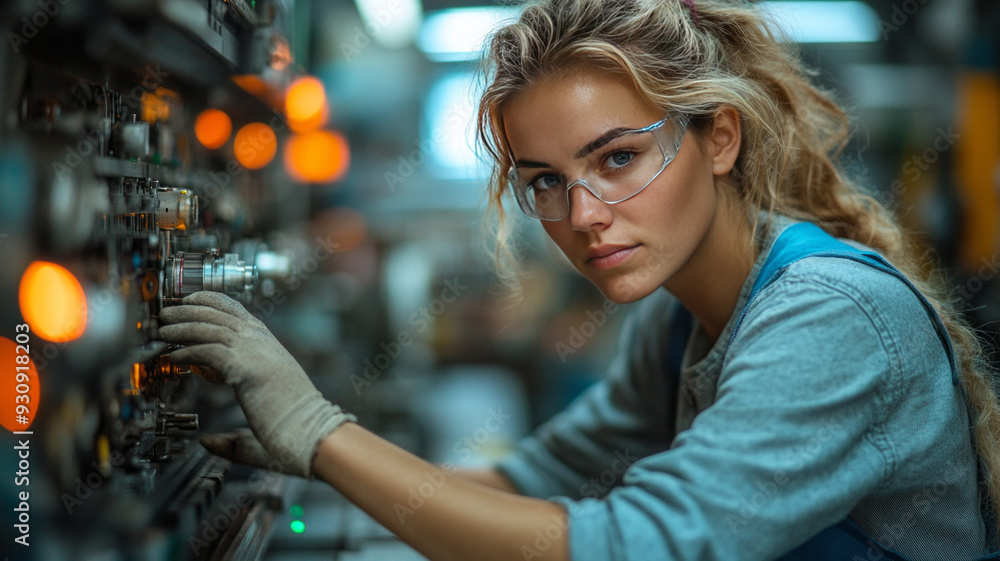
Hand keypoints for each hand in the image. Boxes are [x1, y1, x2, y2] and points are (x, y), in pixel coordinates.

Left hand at [158, 291, 354, 476]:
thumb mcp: (260, 419)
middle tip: (166, 312)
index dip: (209, 302)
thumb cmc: (293, 430)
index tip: (189, 301)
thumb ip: (231, 433)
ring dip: (182, 327)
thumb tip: (207, 442)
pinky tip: (174, 360)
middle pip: (219, 312)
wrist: (313, 434)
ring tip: (162, 332)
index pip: (236, 310)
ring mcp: (255, 352)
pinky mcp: (246, 368)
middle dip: (188, 309)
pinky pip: (208, 351)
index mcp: (268, 345)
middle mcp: (262, 342)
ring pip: (210, 327)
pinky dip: (188, 353)